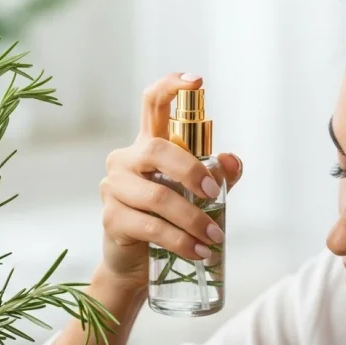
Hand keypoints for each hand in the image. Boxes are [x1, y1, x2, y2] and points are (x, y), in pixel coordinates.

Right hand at [98, 73, 242, 288]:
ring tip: (215, 238)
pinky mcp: (112, 219)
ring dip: (193, 220)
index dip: (172, 87)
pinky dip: (180, 241)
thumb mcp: (198, 195)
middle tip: (217, 197)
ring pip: (158, 197)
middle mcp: (126, 160)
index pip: (152, 104)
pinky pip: (151, 227)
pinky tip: (199, 252)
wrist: (136, 263)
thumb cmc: (168, 220)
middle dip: (193, 173)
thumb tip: (233, 160)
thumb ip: (217, 176)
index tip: (197, 81)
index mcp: (147, 146)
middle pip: (159, 150)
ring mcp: (114, 189)